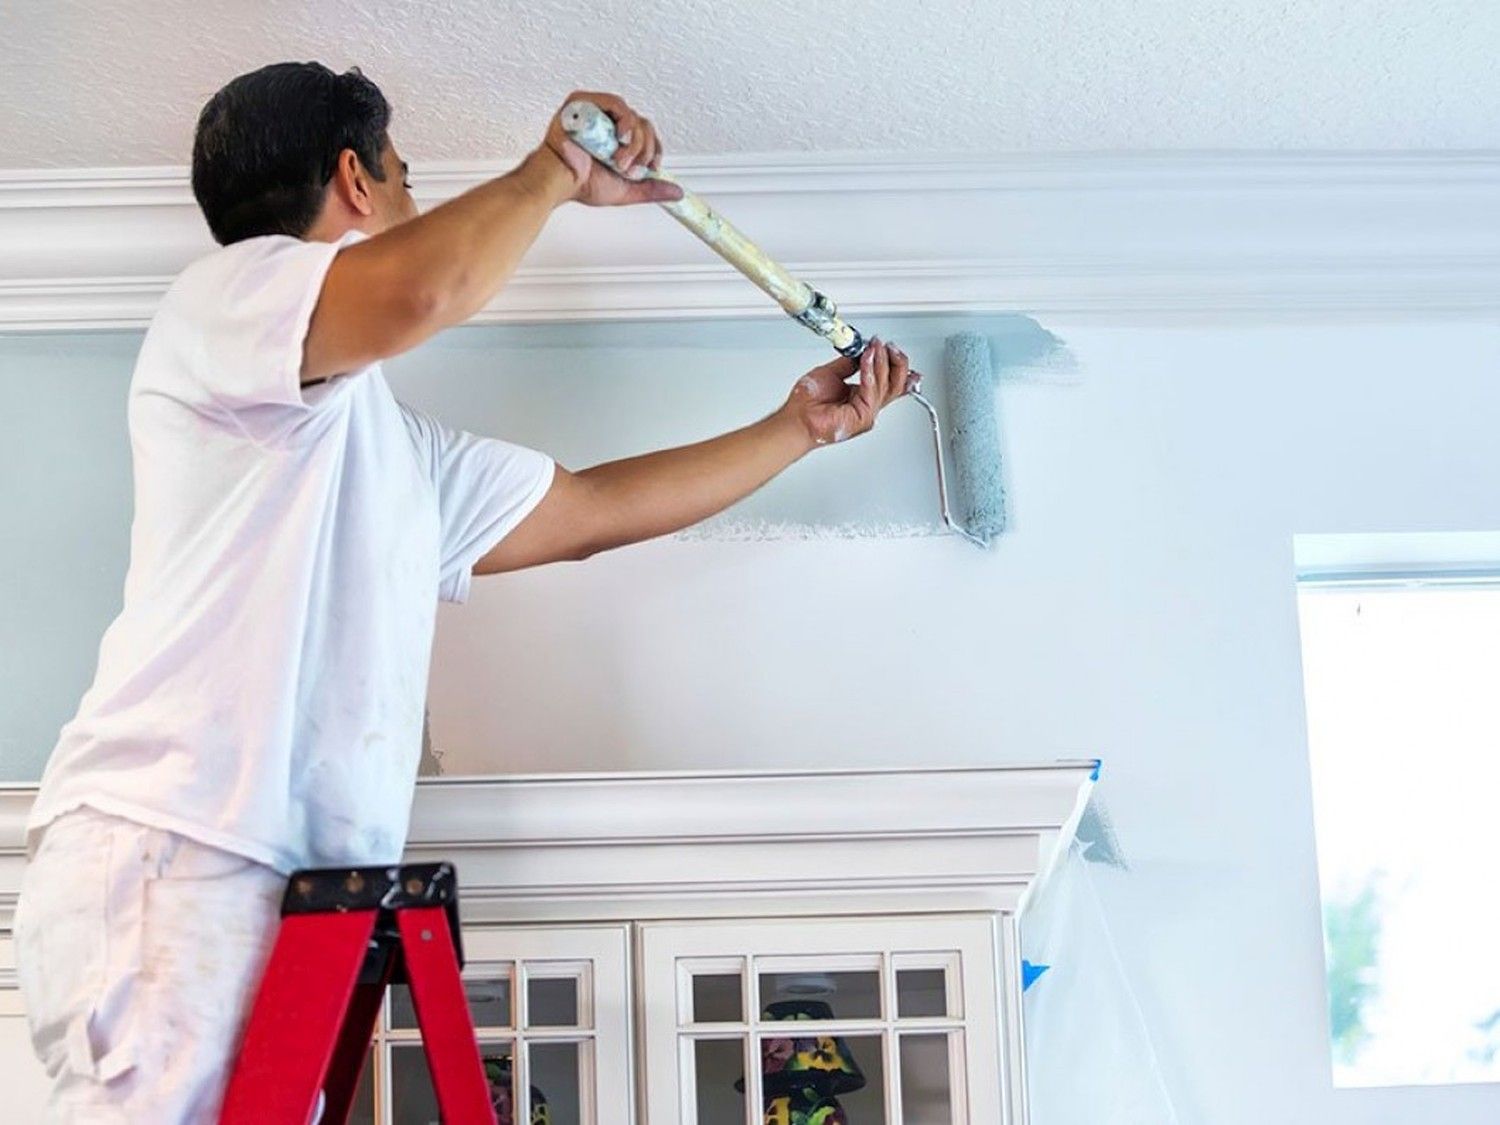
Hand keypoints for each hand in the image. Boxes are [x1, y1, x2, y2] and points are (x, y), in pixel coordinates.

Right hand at [538, 90, 683, 206]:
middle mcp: (608, 123)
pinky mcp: (583, 103)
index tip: (650, 167)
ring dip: (634, 141)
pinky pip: (614, 102)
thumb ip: (650, 189)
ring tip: (619, 160)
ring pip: (633, 116)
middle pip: (644, 125)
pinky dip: (624, 120)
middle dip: (644, 150)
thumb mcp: (625, 189)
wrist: (558, 182)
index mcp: (616, 138)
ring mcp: (596, 112)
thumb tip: (677, 193)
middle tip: (629, 168)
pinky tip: (619, 137)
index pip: (646, 133)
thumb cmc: (581, 184)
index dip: (654, 149)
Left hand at [783, 337, 917, 448]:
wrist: (797, 418)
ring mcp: (868, 413)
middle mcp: (868, 405)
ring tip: (874, 348)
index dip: (896, 363)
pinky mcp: (863, 417)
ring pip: (886, 386)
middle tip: (889, 346)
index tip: (891, 347)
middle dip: (896, 362)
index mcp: (864, 396)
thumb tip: (862, 350)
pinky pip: (871, 391)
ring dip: (881, 362)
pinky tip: (866, 359)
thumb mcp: (832, 373)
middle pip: (896, 384)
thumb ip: (849, 363)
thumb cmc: (808, 403)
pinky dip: (870, 372)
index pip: (891, 381)